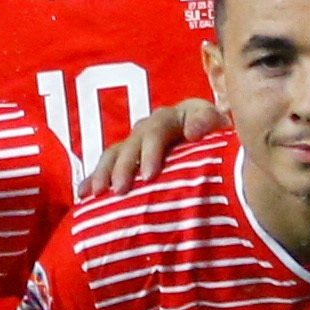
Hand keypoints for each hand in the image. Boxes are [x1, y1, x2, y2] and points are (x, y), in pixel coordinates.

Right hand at [80, 99, 217, 196]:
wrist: (224, 156)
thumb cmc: (225, 147)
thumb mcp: (224, 133)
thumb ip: (211, 127)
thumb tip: (192, 131)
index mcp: (180, 115)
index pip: (160, 127)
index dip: (151, 149)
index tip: (149, 175)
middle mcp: (156, 125)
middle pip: (134, 141)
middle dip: (125, 165)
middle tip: (121, 189)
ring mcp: (140, 141)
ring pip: (117, 152)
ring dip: (105, 172)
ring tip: (98, 193)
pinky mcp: (130, 159)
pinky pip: (108, 166)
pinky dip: (95, 179)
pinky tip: (83, 195)